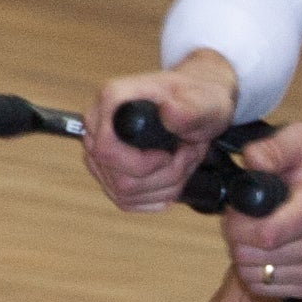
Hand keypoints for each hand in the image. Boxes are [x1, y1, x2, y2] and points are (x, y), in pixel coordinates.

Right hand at [83, 49, 241, 212]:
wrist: (198, 107)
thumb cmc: (197, 100)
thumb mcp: (204, 101)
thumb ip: (190, 110)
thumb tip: (169, 114)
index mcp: (111, 102)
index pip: (106, 152)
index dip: (142, 164)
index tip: (170, 154)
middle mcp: (97, 127)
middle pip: (120, 180)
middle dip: (166, 175)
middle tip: (189, 154)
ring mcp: (99, 153)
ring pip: (125, 194)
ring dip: (167, 185)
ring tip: (184, 159)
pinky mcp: (108, 174)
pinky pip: (128, 201)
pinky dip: (159, 194)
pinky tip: (173, 174)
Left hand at [217, 126, 301, 299]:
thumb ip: (273, 148)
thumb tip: (252, 162)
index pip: (265, 235)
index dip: (238, 223)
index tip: (239, 208)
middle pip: (251, 256)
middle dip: (236, 236)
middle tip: (246, 217)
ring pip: (253, 275)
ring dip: (245, 254)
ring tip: (258, 231)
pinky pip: (264, 289)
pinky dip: (257, 271)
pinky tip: (269, 250)